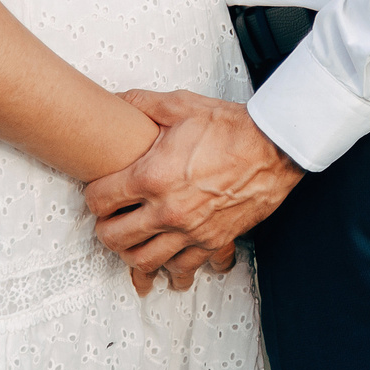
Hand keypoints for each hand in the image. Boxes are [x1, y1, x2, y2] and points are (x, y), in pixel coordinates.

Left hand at [85, 89, 302, 293]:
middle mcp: (167, 210)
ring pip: (144, 261)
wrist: (275, 147)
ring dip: (131, 255)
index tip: (100, 194)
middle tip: (110, 221)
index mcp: (152, 177)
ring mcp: (191, 230)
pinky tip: (169, 264)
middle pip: (114, 238)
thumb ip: (141, 104)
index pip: (100, 200)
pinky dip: (173, 270)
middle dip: (106, 230)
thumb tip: (115, 100)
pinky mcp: (213, 241)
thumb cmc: (232, 128)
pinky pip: (184, 269)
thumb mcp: (180, 106)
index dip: (93, 196)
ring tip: (132, 244)